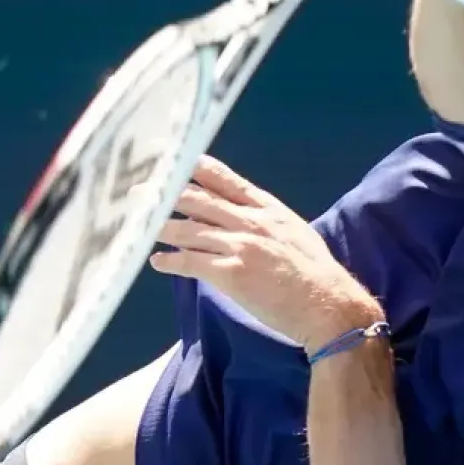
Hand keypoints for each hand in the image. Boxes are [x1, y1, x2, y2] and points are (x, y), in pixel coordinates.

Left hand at [148, 156, 382, 352]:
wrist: (327, 304)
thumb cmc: (316, 273)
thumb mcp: (296, 232)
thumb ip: (268, 221)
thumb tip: (244, 219)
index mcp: (267, 209)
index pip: (226, 180)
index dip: (197, 169)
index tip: (173, 160)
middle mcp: (251, 221)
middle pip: (199, 200)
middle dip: (165, 194)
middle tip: (136, 192)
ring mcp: (240, 246)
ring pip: (189, 230)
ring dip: (160, 227)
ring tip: (138, 227)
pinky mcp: (231, 273)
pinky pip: (191, 262)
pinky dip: (171, 261)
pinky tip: (157, 261)